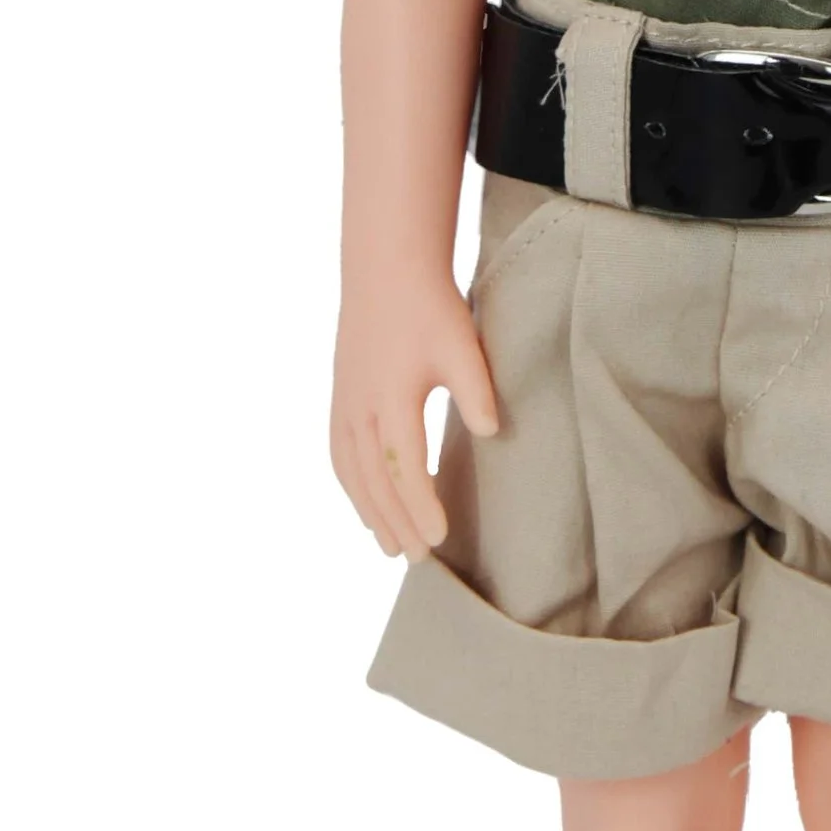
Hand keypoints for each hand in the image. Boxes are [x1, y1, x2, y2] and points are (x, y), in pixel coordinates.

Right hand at [329, 269, 499, 561]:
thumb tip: (491, 432)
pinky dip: (351, 487)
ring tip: (390, 546)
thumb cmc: (431, 308)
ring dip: (370, 512)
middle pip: (376, 479)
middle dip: (396, 521)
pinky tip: (365, 506)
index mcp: (393, 396)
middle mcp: (361, 406)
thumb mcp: (462, 346)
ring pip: (352, 472)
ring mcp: (345, 403)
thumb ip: (476, 390)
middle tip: (419, 558)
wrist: (387, 271)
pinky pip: (339, 455)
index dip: (420, 504)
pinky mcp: (340, 398)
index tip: (439, 536)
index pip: (406, 465)